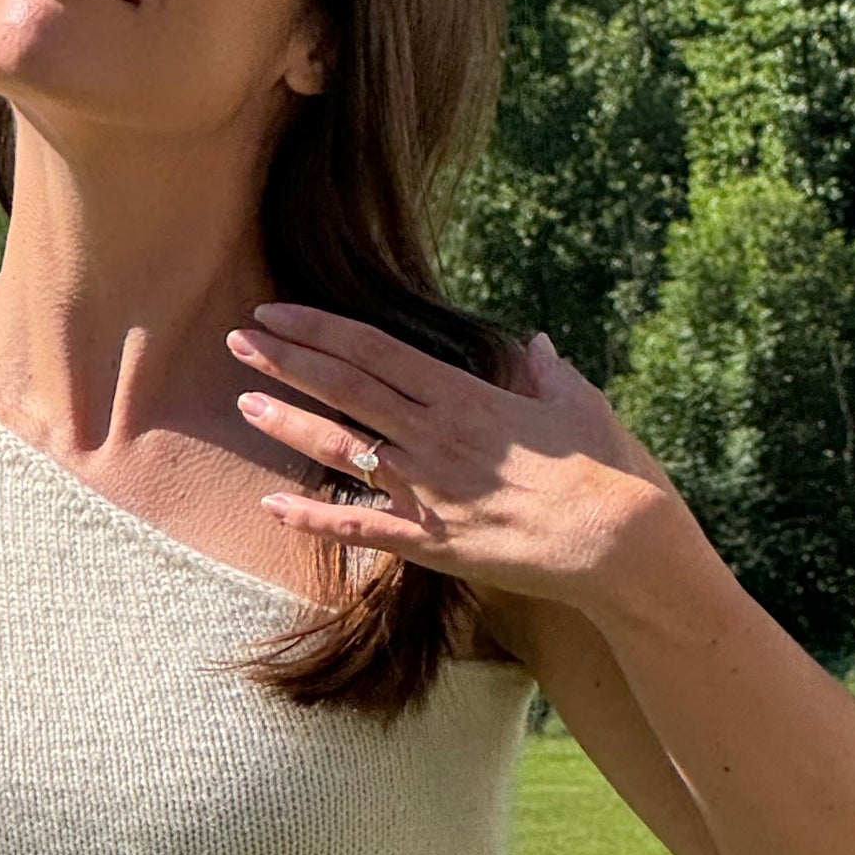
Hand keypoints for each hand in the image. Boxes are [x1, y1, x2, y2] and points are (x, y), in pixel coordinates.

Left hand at [224, 302, 686, 606]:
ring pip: (342, 448)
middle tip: (237, 338)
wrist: (617, 540)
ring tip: (243, 402)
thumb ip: (546, 371)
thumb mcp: (577, 403)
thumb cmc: (604, 468)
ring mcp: (429, 489)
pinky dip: (312, 518)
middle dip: (286, 360)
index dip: (319, 328)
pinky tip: (269, 507)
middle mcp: (435, 435)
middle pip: (346, 387)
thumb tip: (536, 346)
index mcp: (464, 394)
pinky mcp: (432, 542)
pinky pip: (360, 528)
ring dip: (288, 424)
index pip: (374, 350)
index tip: (277, 312)